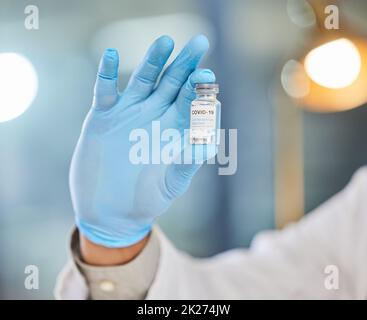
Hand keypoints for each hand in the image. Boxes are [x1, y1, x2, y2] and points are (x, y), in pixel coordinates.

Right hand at [70, 35, 216, 247]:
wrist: (110, 212)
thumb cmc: (144, 201)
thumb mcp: (169, 185)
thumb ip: (186, 163)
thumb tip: (208, 144)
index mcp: (174, 133)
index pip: (191, 105)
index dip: (200, 91)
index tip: (208, 79)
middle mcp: (154, 118)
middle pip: (172, 84)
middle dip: (185, 65)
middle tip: (199, 43)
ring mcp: (128, 115)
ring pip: (143, 81)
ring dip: (153, 61)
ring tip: (165, 41)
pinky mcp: (103, 118)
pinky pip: (105, 90)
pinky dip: (107, 74)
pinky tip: (113, 56)